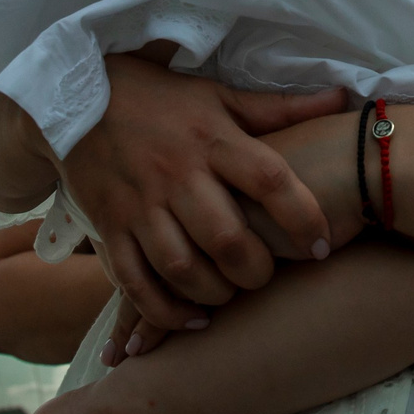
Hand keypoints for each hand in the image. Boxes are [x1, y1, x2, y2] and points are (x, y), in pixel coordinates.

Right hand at [58, 54, 346, 330]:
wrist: (72, 97)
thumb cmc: (160, 101)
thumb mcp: (218, 96)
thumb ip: (278, 109)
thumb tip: (341, 98)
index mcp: (211, 138)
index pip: (269, 181)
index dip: (303, 218)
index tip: (322, 246)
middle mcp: (176, 174)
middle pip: (226, 237)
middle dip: (256, 270)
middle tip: (268, 276)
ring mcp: (138, 205)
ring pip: (181, 267)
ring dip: (214, 293)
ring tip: (231, 293)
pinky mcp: (108, 228)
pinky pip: (135, 282)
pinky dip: (164, 310)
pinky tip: (192, 317)